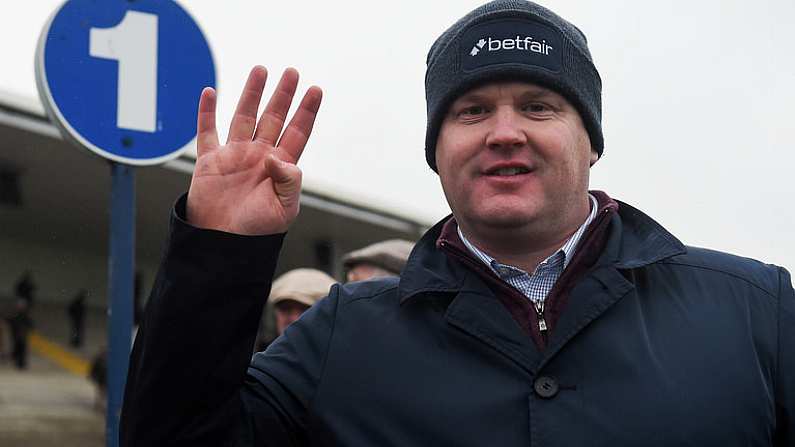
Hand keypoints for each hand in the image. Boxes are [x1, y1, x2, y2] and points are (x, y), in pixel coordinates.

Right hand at [186, 66, 321, 234]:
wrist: (223, 246)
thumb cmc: (256, 233)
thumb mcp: (283, 210)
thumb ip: (288, 182)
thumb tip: (277, 156)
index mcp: (280, 167)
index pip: (297, 132)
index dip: (306, 112)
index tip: (316, 90)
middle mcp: (259, 156)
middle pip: (274, 118)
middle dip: (282, 95)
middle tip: (292, 72)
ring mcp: (234, 156)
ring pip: (244, 117)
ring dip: (252, 94)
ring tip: (261, 70)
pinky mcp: (210, 162)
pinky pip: (207, 132)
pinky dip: (206, 112)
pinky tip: (210, 92)